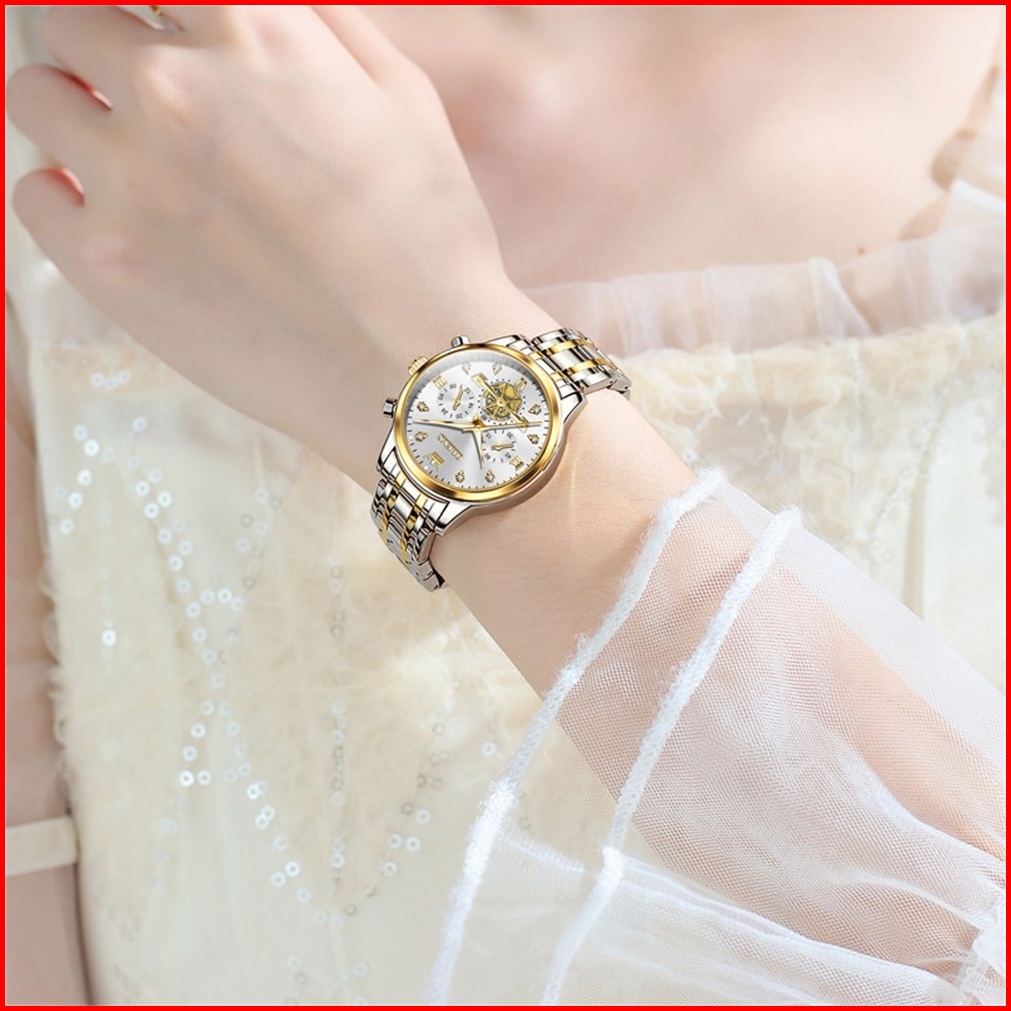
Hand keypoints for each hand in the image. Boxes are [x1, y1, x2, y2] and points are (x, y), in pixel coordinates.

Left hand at [6, 5, 556, 487]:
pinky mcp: (104, 264)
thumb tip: (255, 6)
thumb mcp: (403, 96)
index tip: (169, 35)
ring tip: (132, 159)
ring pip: (36, 96)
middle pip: (75, 21)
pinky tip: (118, 217)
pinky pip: (30, 193)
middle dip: (113, 52)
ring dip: (76, 112)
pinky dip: (63, 195)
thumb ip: (320, 21)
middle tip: (159, 105)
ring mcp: (126, 177)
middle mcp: (171, 87)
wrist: (416, 367)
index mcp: (252, 32)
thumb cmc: (427, 237)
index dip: (164, 12)